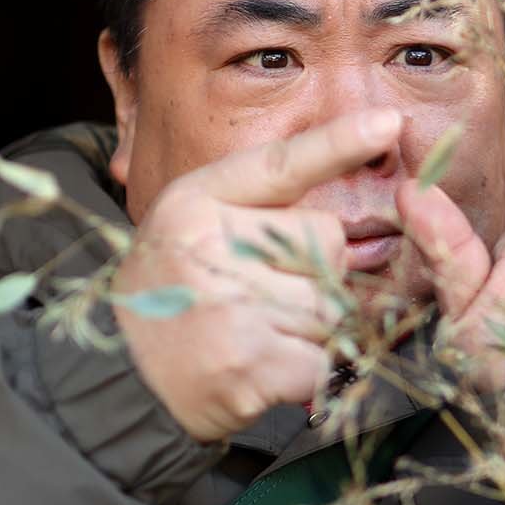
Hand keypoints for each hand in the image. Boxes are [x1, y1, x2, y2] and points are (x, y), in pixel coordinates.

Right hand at [113, 109, 400, 441]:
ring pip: (331, 305)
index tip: (389, 122)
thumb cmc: (168, 298)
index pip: (280, 165)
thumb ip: (253, 207)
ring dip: (309, 331)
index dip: (338, 143)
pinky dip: (302, 374)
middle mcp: (211, 246)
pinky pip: (320, 360)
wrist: (116, 382)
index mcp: (194, 203)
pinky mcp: (251, 365)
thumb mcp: (188, 228)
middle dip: (314, 275)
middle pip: (327, 242)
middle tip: (259, 300)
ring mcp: (232, 307)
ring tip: (255, 338)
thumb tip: (345, 212)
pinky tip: (261, 373)